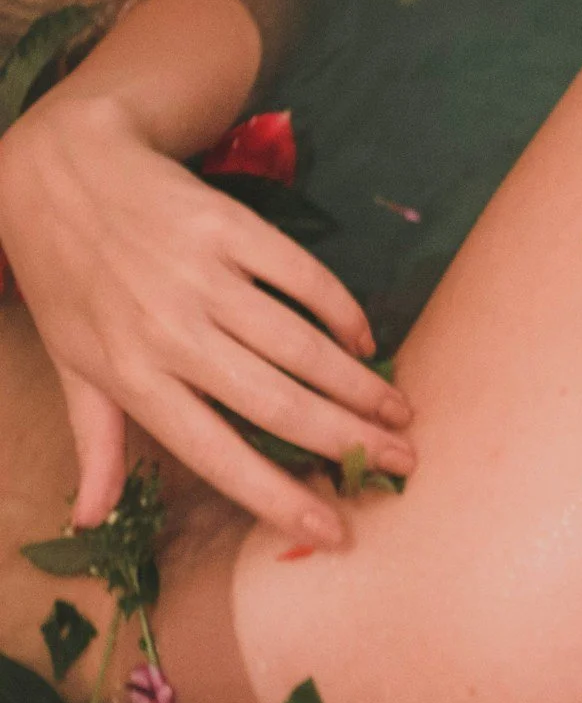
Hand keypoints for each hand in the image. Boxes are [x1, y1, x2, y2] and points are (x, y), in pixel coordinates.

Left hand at [0, 92, 414, 547]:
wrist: (58, 171)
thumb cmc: (66, 278)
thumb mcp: (69, 364)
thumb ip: (93, 441)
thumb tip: (90, 517)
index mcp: (132, 378)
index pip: (216, 454)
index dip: (280, 498)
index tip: (334, 531)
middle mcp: (170, 334)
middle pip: (278, 403)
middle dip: (350, 441)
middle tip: (403, 463)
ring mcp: (201, 278)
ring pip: (299, 346)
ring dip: (359, 384)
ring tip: (399, 411)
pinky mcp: (228, 228)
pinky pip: (303, 277)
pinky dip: (342, 312)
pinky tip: (365, 340)